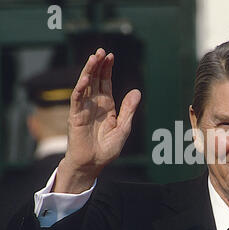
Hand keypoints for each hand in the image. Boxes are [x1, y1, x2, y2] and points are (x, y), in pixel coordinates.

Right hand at [54, 48, 140, 192]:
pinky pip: (76, 99)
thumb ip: (129, 110)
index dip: (107, 69)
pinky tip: (86, 79)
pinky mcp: (75, 116)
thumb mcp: (123, 127)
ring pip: (85, 85)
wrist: (94, 163)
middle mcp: (94, 104)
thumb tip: (137, 91)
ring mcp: (84, 108)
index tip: (111, 56)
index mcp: (106, 105)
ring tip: (93, 57)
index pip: (106, 82)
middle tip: (101, 50)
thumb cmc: (107, 148)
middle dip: (98, 65)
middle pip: (95, 80)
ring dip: (88, 71)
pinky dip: (80, 89)